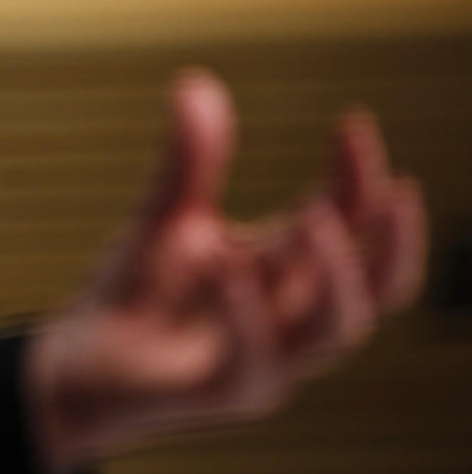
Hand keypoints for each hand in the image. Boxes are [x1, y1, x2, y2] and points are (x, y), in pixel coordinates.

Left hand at [24, 70, 426, 470]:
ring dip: (337, 278)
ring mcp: (267, 359)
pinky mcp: (226, 392)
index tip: (352, 124)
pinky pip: (257, 362)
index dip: (360, 175)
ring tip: (316, 220)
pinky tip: (228, 268)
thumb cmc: (136, 289)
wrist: (81, 357)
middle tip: (391, 189)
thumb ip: (189, 160)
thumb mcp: (166, 215)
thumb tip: (194, 81)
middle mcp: (289, 313)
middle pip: (377, 287)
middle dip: (391, 239)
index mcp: (284, 268)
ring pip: (335, 330)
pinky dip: (250, 316)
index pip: (348, 221)